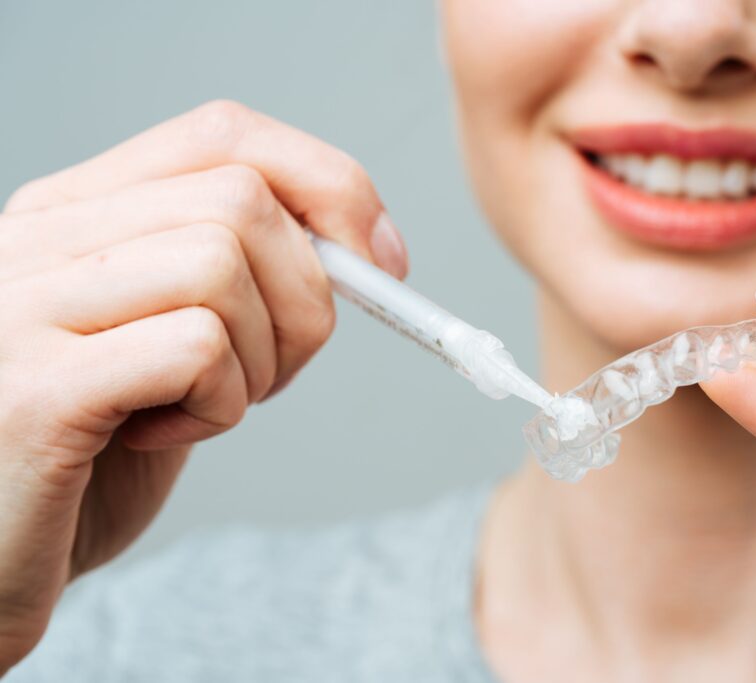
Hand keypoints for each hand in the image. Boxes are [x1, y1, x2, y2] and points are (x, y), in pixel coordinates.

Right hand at [0, 101, 406, 670]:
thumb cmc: (94, 456)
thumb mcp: (169, 340)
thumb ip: (240, 277)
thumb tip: (369, 250)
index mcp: (75, 212)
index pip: (224, 133)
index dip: (327, 184)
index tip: (380, 260)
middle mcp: (40, 238)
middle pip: (242, 200)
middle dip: (306, 297)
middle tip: (273, 372)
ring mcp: (26, 306)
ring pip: (222, 264)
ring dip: (260, 358)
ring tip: (206, 406)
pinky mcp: (38, 390)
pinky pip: (196, 348)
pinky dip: (220, 404)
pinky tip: (162, 437)